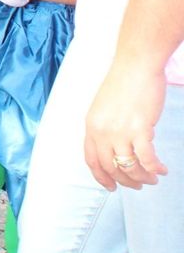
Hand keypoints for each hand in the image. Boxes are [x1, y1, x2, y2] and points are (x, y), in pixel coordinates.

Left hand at [84, 55, 167, 191]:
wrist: (136, 65)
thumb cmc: (124, 82)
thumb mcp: (104, 107)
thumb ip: (106, 127)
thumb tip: (118, 147)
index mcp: (91, 126)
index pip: (92, 160)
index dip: (102, 177)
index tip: (112, 187)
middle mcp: (102, 131)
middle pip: (111, 167)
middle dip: (126, 181)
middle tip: (139, 185)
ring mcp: (120, 132)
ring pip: (129, 167)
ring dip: (142, 177)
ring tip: (153, 178)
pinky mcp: (140, 129)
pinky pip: (146, 158)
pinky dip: (154, 167)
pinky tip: (162, 169)